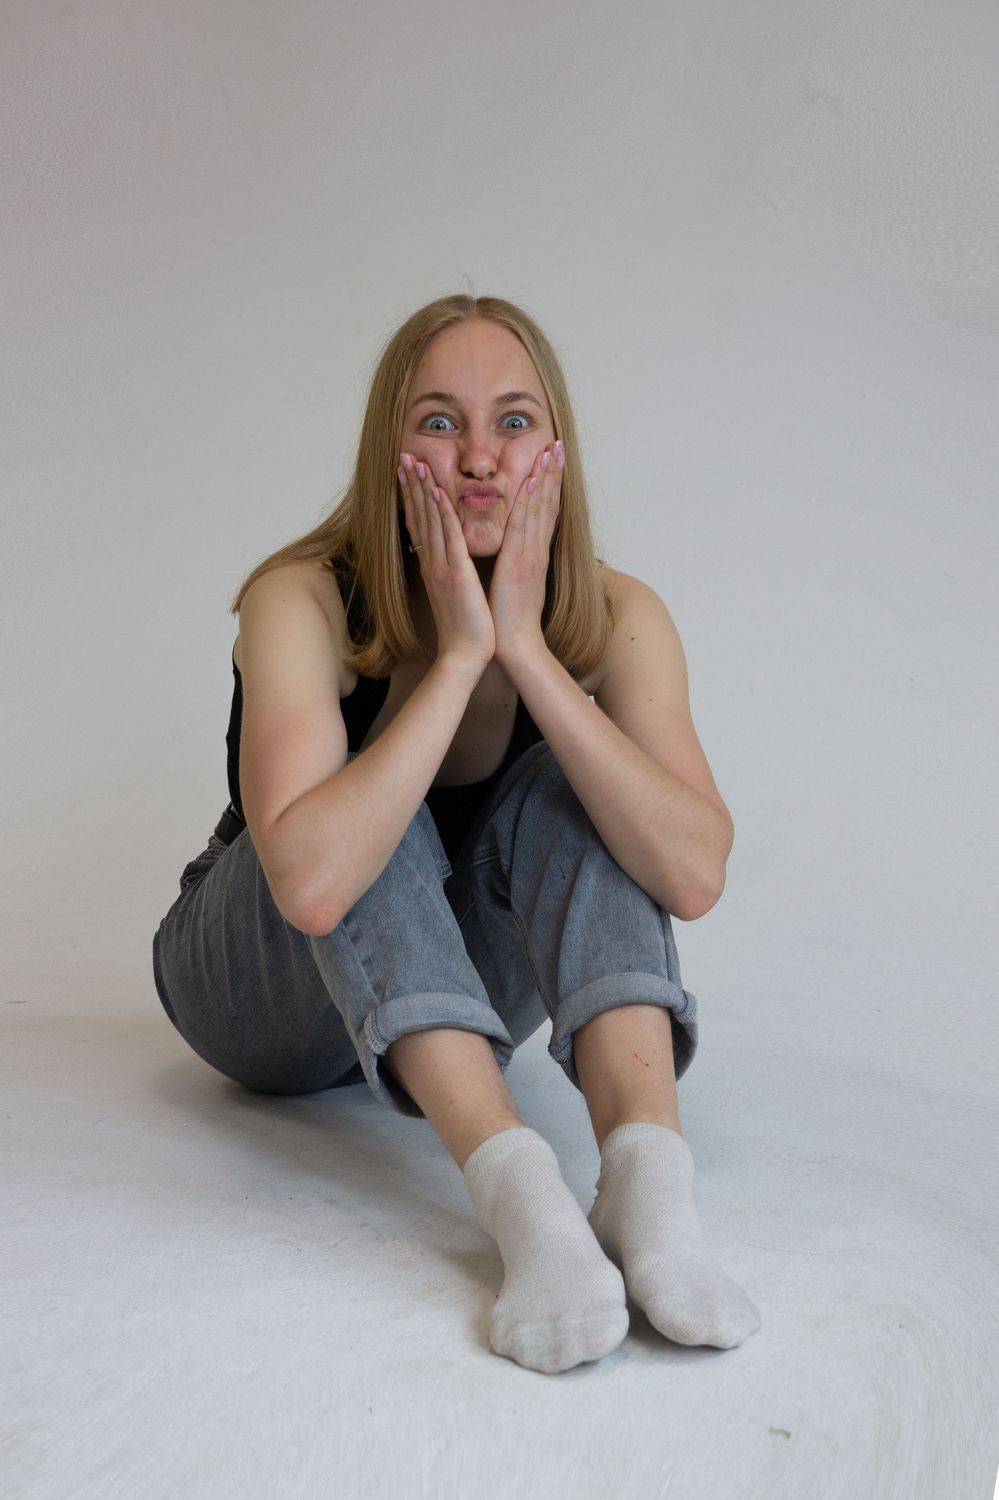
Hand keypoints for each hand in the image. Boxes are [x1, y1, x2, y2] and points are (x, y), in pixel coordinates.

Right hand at [398, 451, 495, 667]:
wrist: (465, 655)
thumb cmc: (465, 628)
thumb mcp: (454, 595)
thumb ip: (449, 574)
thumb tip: (450, 562)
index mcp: (434, 567)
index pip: (420, 525)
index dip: (412, 498)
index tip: (407, 474)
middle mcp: (433, 563)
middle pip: (418, 516)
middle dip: (411, 485)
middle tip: (403, 456)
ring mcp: (442, 567)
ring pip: (430, 520)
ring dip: (422, 489)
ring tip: (414, 462)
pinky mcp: (456, 573)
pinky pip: (448, 536)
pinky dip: (442, 512)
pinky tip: (437, 490)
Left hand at [488, 439, 563, 659]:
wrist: (515, 643)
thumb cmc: (511, 617)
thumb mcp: (518, 583)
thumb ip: (519, 563)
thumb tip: (517, 551)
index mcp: (535, 554)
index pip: (546, 513)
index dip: (551, 486)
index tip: (553, 462)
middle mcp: (537, 550)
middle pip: (548, 504)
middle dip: (553, 473)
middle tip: (557, 445)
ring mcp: (530, 555)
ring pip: (539, 509)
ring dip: (545, 478)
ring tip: (549, 451)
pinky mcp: (519, 562)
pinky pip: (523, 525)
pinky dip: (528, 502)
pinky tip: (530, 480)